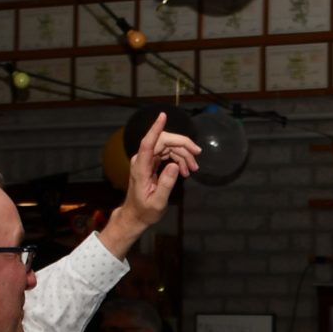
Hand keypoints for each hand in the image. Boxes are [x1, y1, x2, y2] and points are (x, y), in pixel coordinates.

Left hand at [122, 113, 200, 228]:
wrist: (135, 215)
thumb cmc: (145, 211)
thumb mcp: (157, 202)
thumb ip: (166, 184)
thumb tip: (175, 165)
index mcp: (141, 167)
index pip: (148, 143)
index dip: (155, 128)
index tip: (163, 116)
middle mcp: (143, 159)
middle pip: (163, 141)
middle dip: (182, 145)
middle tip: (197, 155)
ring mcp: (147, 160)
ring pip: (168, 147)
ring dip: (183, 154)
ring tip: (193, 169)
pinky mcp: (152, 163)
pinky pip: (167, 154)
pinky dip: (179, 159)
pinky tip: (186, 170)